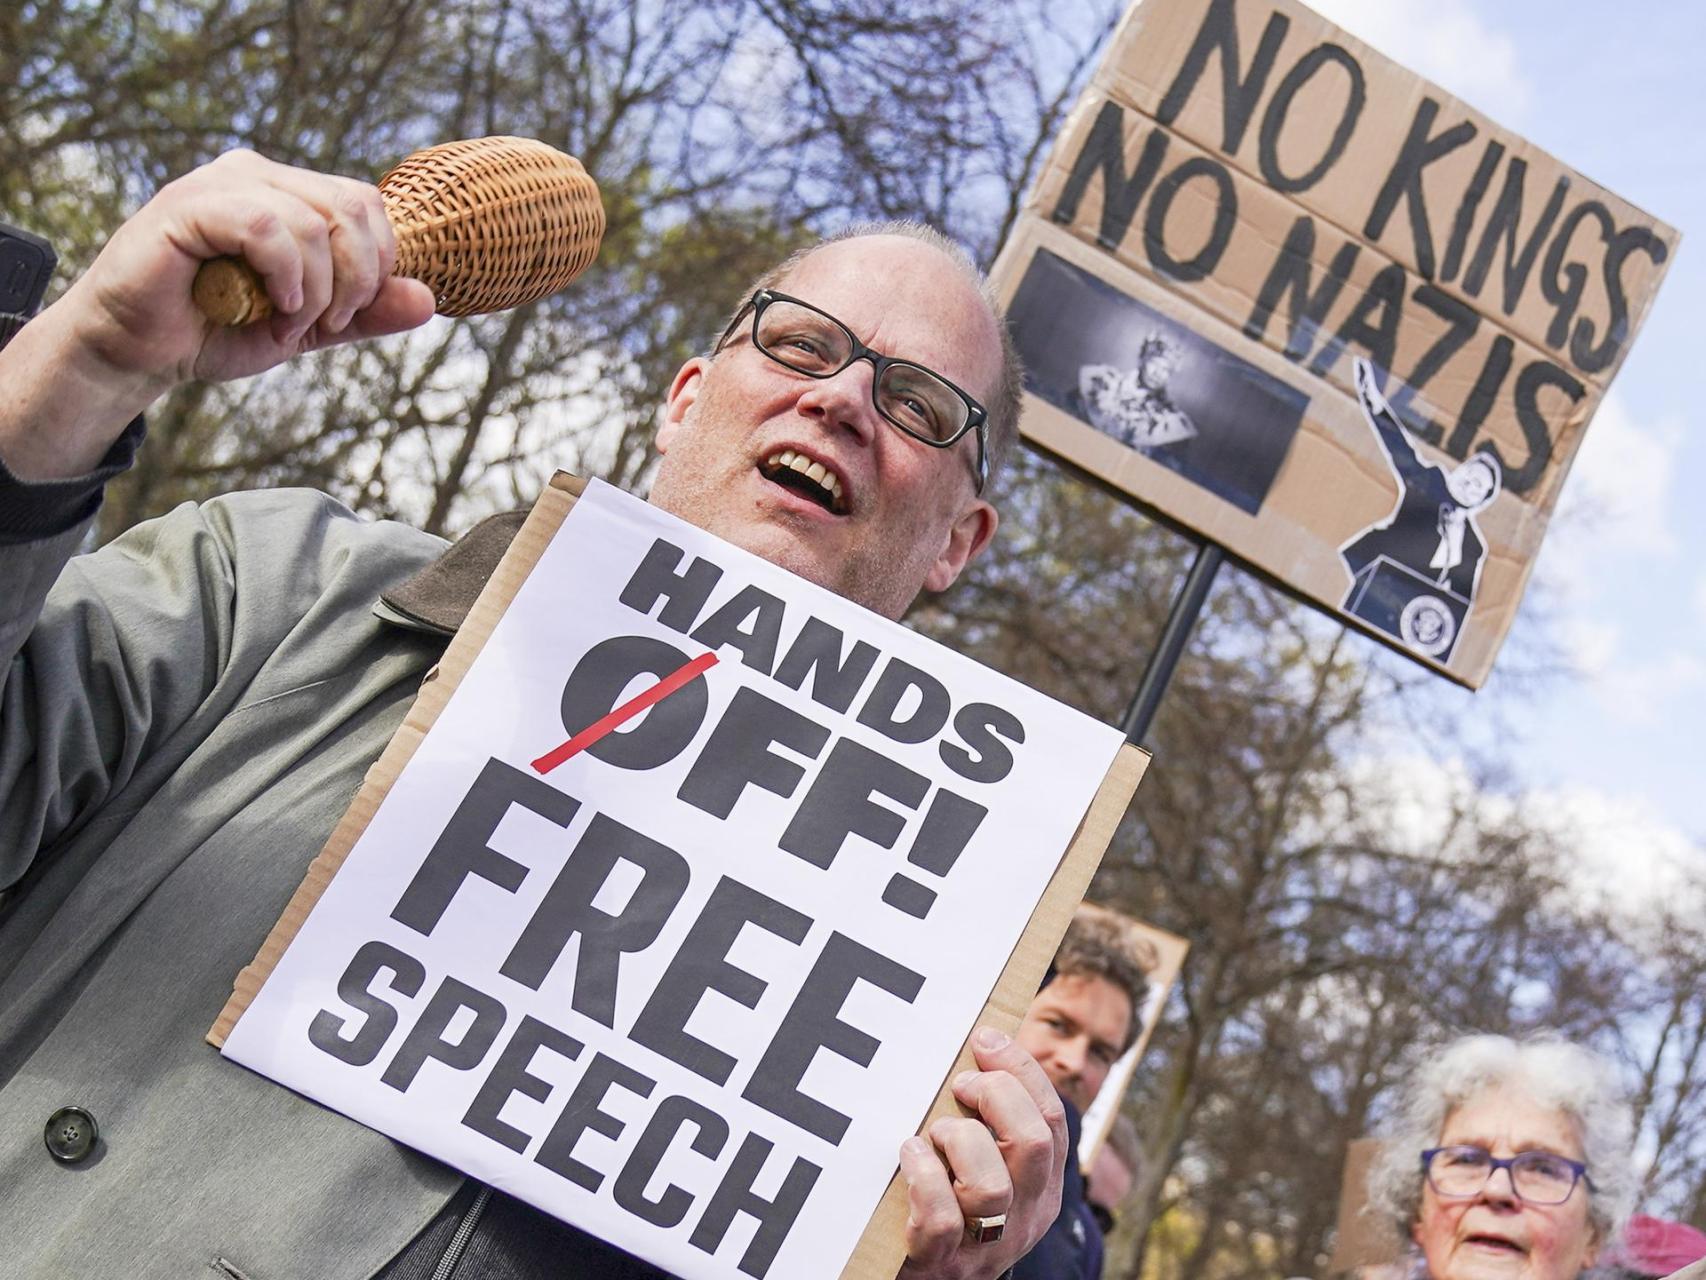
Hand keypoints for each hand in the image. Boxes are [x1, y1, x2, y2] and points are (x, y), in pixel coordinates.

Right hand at [72, 147, 433, 387]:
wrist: (139, 352)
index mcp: (289, 192)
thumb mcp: (309, 327)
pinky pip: (266, 224)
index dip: (379, 262)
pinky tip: (273, 306)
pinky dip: (285, 275)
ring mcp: (220, 184)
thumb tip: (428, 300)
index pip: (366, 203)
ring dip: (317, 290)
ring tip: (288, 324)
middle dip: (357, 279)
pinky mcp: (188, 205)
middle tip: (329, 323)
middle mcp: (257, 175)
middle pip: (352, 206)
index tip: (349, 314)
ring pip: (313, 220)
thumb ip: (365, 313)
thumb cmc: (216, 330)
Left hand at [895, 1026, 1065, 1279]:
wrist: (924, 1279)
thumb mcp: (984, 1164)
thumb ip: (990, 1120)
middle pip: (1033, 1142)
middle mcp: (1024, 1216)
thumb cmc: (947, 1203)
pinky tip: (909, 1155)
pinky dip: (922, 1177)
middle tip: (961, 1084)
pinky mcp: (940, 1264)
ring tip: (933, 1134)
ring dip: (957, 1141)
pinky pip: (941, 1219)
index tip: (985, 1039)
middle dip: (995, 1095)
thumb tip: (981, 1042)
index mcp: (1042, 1186)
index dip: (1020, 1071)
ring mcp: (985, 1245)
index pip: (1052, 1119)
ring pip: (990, 1185)